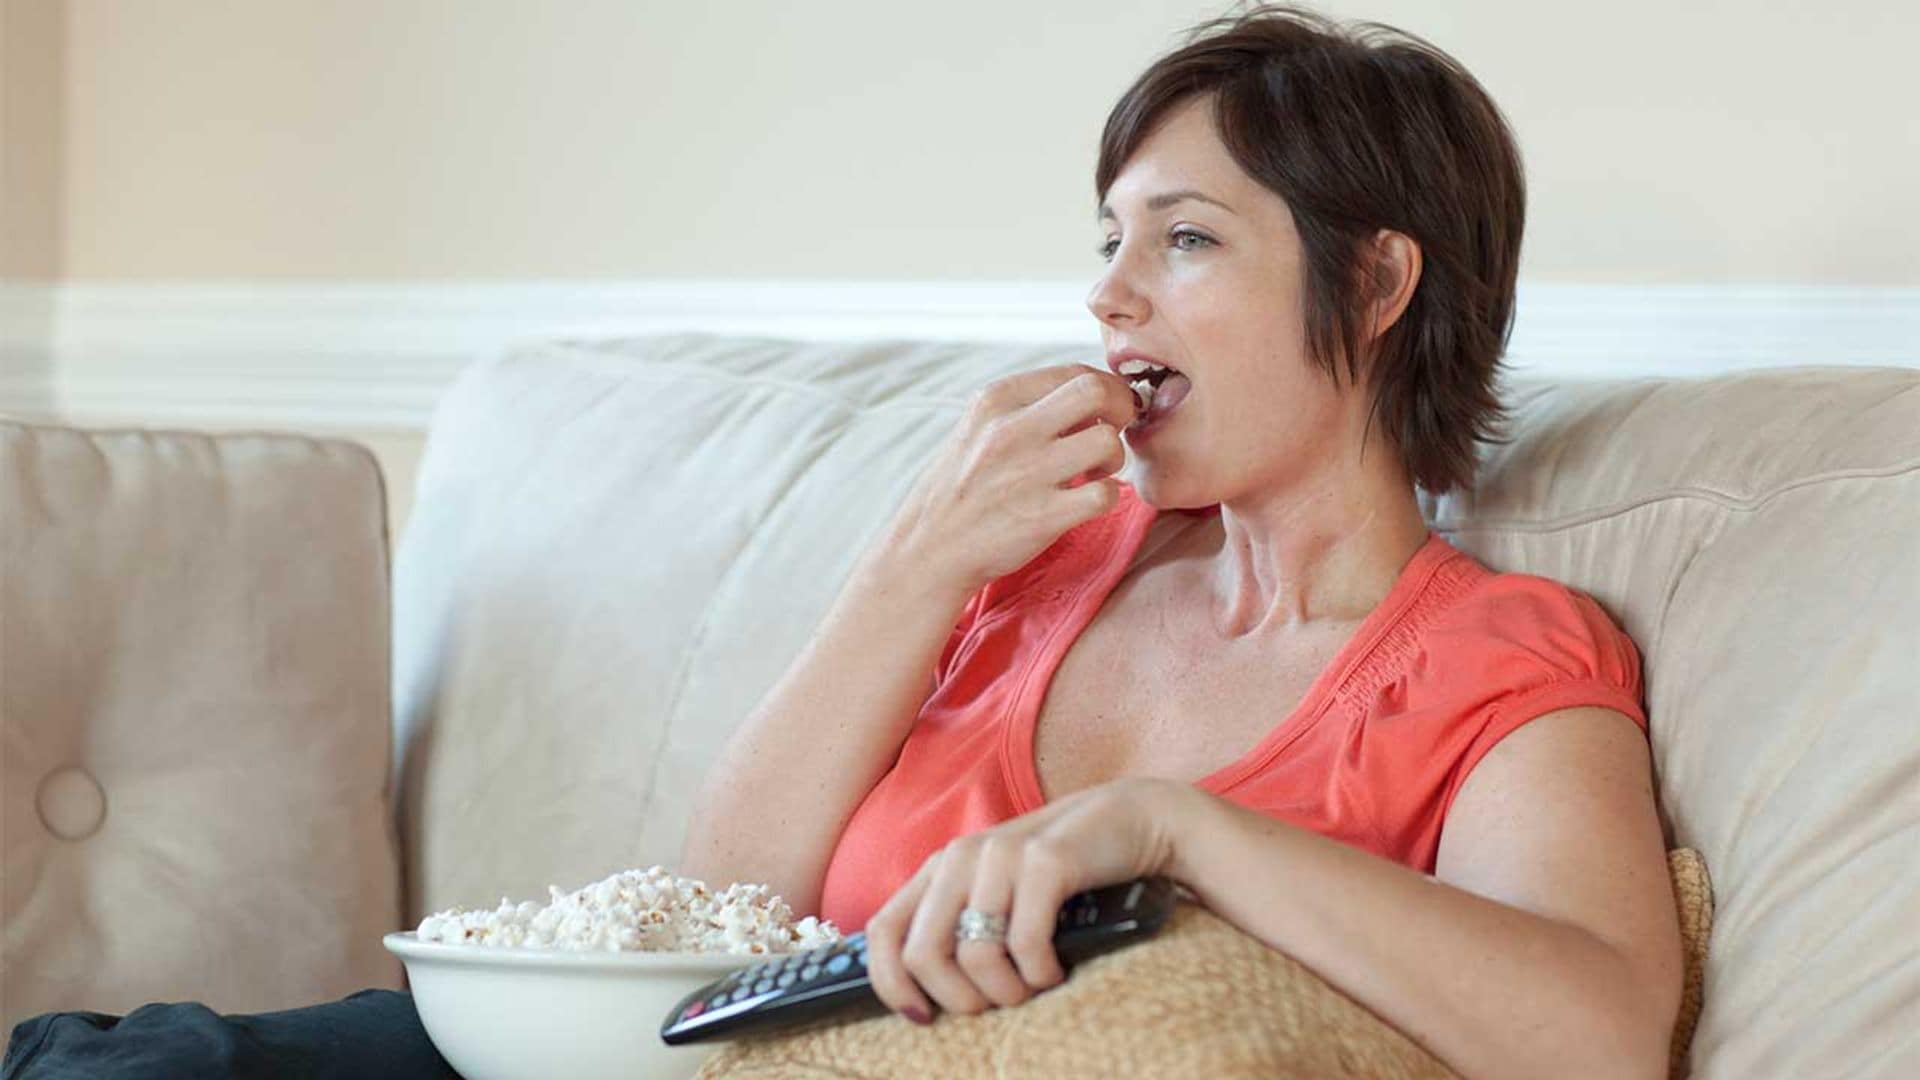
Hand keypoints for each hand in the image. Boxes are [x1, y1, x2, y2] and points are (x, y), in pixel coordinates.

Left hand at [861, 777, 1190, 1022]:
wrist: (1136, 822)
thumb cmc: (1064, 875)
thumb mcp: (1000, 894)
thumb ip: (959, 925)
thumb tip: (920, 992)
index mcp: (941, 867)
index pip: (883, 931)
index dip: (892, 983)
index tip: (923, 1017)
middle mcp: (962, 856)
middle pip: (922, 954)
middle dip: (958, 999)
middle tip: (997, 1004)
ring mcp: (1002, 854)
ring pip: (974, 956)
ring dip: (1007, 992)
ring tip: (1033, 988)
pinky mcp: (1046, 861)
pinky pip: (1026, 944)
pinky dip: (1042, 974)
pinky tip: (1057, 970)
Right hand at [883, 363, 1143, 595]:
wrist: (928, 549)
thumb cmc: (961, 488)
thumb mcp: (979, 427)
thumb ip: (1027, 405)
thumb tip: (1092, 393)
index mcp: (996, 400)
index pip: (1074, 371)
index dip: (1105, 388)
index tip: (1106, 409)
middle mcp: (1012, 430)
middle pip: (1098, 391)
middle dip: (1122, 408)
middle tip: (1116, 431)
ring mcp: (1028, 473)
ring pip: (1108, 441)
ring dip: (1114, 458)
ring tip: (1094, 472)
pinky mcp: (1043, 516)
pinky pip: (1107, 494)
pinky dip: (1108, 498)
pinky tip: (1086, 501)